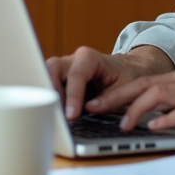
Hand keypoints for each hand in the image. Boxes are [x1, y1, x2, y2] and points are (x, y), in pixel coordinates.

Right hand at [46, 45, 173, 121]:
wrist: (129, 70)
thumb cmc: (127, 77)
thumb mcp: (125, 89)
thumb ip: (109, 98)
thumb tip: (89, 109)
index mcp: (90, 58)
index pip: (76, 75)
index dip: (72, 96)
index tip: (71, 115)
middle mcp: (74, 60)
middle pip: (53, 69)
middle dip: (52, 91)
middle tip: (55, 114)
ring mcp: (65, 68)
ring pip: (46, 75)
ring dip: (48, 95)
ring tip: (53, 115)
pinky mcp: (60, 79)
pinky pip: (48, 85)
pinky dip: (49, 98)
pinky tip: (53, 113)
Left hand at [92, 67, 174, 131]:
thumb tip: (150, 114)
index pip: (143, 81)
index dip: (118, 91)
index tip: (97, 101)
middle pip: (144, 85)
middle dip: (116, 97)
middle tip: (94, 108)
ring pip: (159, 95)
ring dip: (136, 110)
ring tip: (121, 124)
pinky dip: (166, 118)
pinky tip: (154, 127)